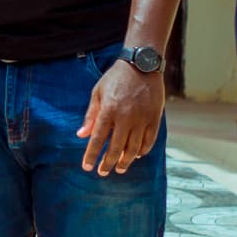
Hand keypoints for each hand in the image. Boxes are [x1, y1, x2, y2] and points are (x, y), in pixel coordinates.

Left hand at [78, 55, 163, 175]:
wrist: (142, 64)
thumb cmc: (116, 78)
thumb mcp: (98, 92)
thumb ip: (91, 115)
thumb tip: (81, 135)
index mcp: (108, 110)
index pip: (97, 139)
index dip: (91, 155)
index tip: (87, 167)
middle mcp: (125, 117)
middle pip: (115, 148)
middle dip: (108, 163)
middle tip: (103, 172)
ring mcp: (142, 118)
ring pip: (133, 148)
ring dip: (125, 161)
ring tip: (119, 169)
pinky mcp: (155, 117)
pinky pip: (149, 140)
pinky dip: (143, 151)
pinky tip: (136, 156)